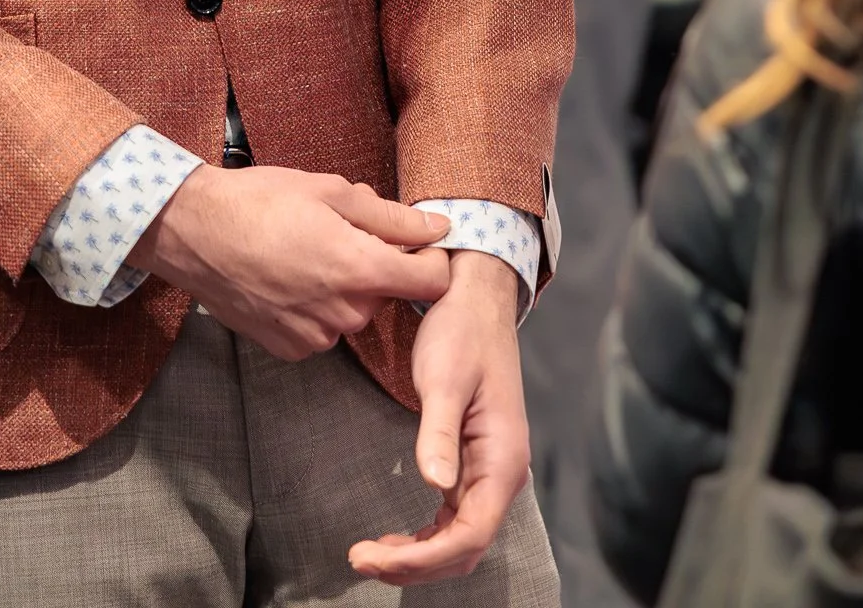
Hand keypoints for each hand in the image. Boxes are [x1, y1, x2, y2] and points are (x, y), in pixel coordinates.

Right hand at [127, 163, 449, 360]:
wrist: (193, 231)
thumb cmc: (258, 201)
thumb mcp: (329, 191)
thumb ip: (391, 216)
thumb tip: (438, 226)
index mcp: (360, 268)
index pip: (432, 281)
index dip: (431, 258)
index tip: (414, 241)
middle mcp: (344, 312)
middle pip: (388, 294)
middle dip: (375, 264)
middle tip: (337, 231)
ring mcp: (316, 336)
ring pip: (354, 311)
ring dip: (344, 287)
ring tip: (304, 252)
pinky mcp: (291, 348)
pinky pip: (323, 329)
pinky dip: (315, 306)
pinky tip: (287, 278)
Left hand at [349, 251, 528, 585]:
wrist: (473, 298)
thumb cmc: (460, 333)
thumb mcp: (444, 378)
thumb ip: (438, 433)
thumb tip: (434, 486)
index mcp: (502, 459)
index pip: (469, 535)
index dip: (424, 558)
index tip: (376, 558)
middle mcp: (502, 473)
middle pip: (465, 547)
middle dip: (416, 564)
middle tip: (360, 560)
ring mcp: (489, 469)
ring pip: (460, 537)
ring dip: (420, 555)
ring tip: (370, 555)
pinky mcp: (473, 460)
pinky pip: (455, 517)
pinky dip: (427, 536)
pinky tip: (397, 539)